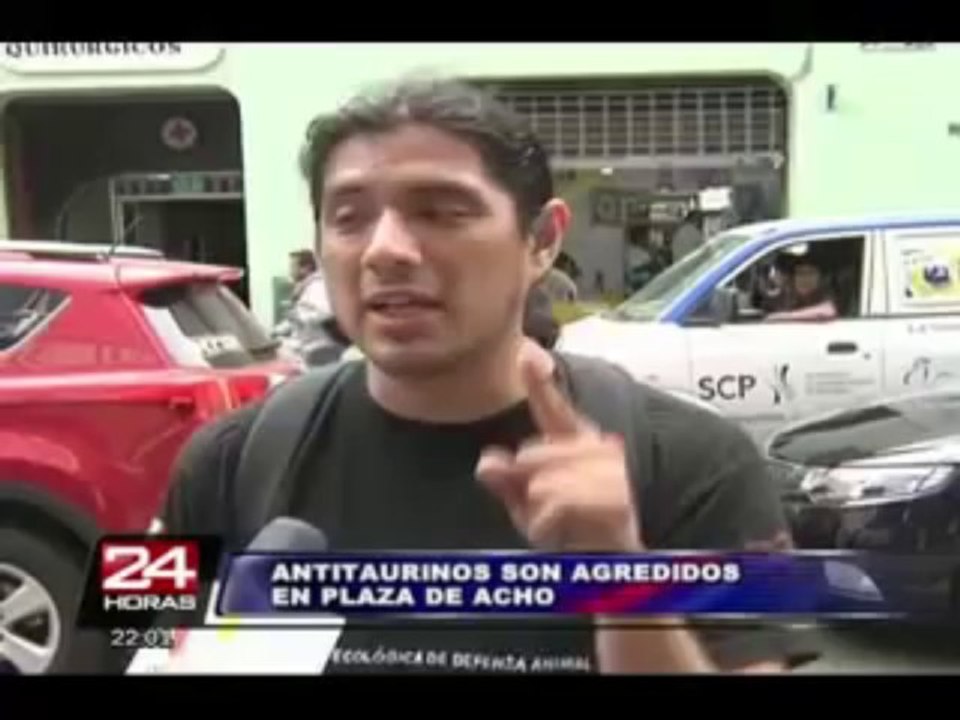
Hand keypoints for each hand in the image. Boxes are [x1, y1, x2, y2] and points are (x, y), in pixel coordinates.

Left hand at [476, 340, 641, 551]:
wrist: (611, 566)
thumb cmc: (570, 531)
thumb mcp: (528, 507)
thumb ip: (507, 482)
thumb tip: (487, 462)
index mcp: (574, 442)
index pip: (553, 408)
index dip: (538, 381)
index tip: (524, 353)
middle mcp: (597, 448)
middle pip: (531, 456)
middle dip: (525, 489)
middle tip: (542, 513)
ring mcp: (612, 473)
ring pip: (544, 484)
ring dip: (538, 514)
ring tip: (556, 527)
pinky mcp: (617, 499)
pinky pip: (558, 505)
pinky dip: (547, 526)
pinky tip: (557, 534)